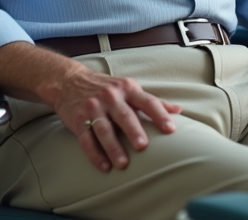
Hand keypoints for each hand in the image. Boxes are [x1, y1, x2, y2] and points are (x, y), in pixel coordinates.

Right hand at [0, 41, 181, 173]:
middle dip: (133, 131)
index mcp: (127, 89)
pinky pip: (86, 139)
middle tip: (143, 146)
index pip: (147, 101)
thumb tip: (178, 110)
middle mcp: (111, 97)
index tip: (170, 129)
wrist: (68, 80)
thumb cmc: (106, 87)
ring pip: (104, 129)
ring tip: (123, 164)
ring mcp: (93, 108)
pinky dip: (95, 154)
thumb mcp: (130, 88)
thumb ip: (153, 101)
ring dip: (113, 147)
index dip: (159, 115)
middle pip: (124, 115)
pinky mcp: (78, 120)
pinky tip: (104, 167)